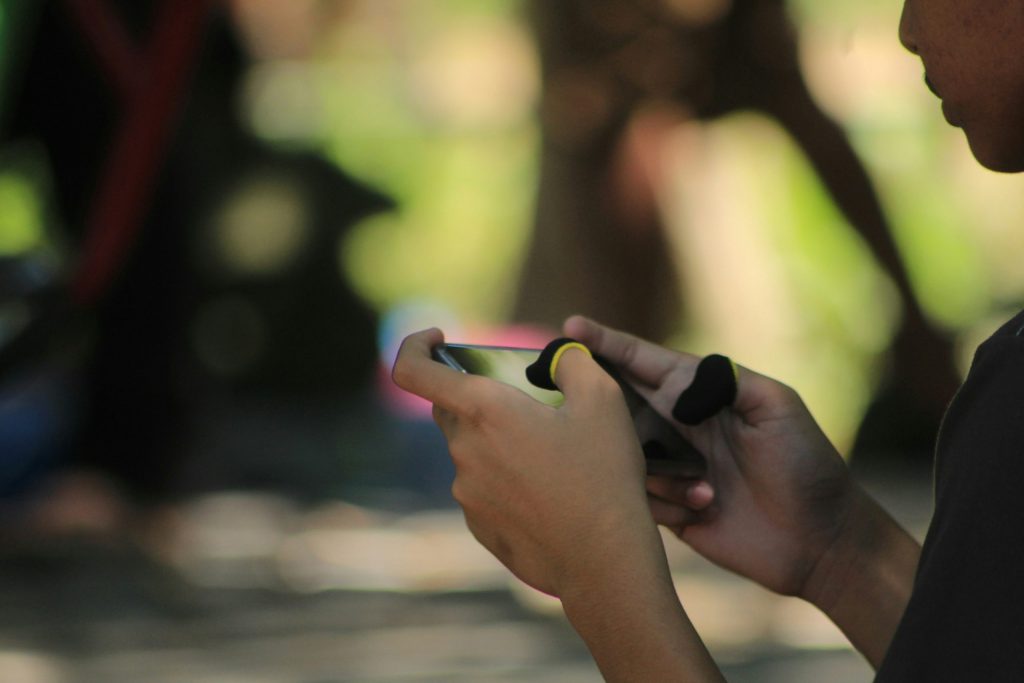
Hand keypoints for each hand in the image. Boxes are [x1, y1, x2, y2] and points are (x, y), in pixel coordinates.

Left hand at [391, 328, 659, 597]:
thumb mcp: (603, 399)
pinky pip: (483, 488)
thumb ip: (571, 362)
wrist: (604, 559)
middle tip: (529, 409)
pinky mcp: (478, 525)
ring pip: (471, 451)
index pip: (411, 370)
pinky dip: (506, 481)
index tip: (439, 339)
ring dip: (499, 444)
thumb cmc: (603, 474)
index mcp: (484, 411)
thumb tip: (558, 356)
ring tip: (553, 460)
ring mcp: (467, 492)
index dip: (414, 346)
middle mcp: (464, 450)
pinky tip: (547, 494)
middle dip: (480, 400)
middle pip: (451, 409)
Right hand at [565, 315, 858, 598]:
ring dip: (645, 463)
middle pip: (619, 401)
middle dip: (595, 393)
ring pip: (621, 452)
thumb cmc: (807, 466)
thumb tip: (671, 385)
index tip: (572, 328)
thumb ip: (726, 381)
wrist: (820, 541)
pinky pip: (637, 497)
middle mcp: (678, 426)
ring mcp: (671, 467)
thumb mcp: (778, 407)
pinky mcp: (668, 508)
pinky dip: (662, 499)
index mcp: (701, 396)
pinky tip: (705, 507)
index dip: (608, 344)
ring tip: (704, 482)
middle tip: (567, 389)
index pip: (646, 363)